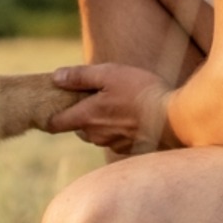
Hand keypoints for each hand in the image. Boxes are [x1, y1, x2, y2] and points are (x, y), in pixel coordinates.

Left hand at [47, 63, 175, 155]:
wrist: (173, 118)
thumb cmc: (140, 92)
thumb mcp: (108, 74)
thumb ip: (80, 76)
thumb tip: (55, 78)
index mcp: (86, 117)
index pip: (54, 124)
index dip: (49, 116)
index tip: (51, 107)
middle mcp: (96, 135)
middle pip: (77, 128)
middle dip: (80, 115)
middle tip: (93, 97)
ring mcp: (113, 144)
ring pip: (97, 134)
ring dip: (100, 122)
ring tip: (116, 104)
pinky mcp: (129, 148)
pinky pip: (115, 139)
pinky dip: (118, 129)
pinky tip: (132, 116)